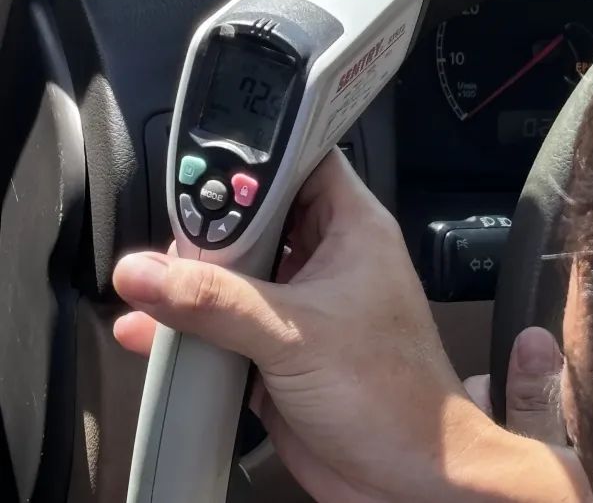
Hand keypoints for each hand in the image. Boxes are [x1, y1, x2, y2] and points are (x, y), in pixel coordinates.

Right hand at [114, 152, 588, 502]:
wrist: (407, 483)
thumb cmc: (396, 399)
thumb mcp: (295, 335)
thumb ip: (215, 301)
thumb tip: (149, 272)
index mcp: (351, 229)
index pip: (301, 161)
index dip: (256, 159)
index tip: (206, 166)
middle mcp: (326, 258)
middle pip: (258, 216)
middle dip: (214, 225)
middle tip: (174, 233)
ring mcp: (302, 303)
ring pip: (239, 270)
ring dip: (198, 277)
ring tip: (156, 277)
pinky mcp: (280, 346)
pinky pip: (228, 320)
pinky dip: (194, 324)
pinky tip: (155, 328)